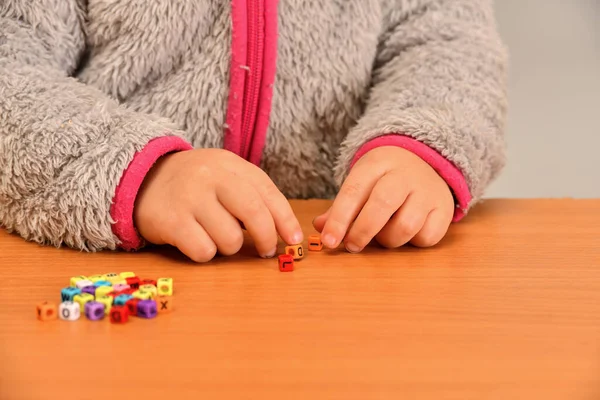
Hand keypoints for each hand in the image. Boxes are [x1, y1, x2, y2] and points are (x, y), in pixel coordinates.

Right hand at [134, 148, 302, 261]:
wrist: (140, 179)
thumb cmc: (194, 185)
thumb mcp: (223, 176)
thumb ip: (252, 195)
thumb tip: (285, 231)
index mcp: (229, 164)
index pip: (268, 192)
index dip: (286, 219)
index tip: (295, 239)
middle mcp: (210, 177)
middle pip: (255, 214)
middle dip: (267, 238)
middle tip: (266, 251)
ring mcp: (189, 198)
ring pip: (231, 239)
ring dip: (229, 247)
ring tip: (216, 236)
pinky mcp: (170, 221)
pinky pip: (204, 251)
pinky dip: (205, 253)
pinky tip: (195, 241)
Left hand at [313, 146, 453, 251]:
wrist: (425, 162)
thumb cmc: (383, 181)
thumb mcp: (360, 183)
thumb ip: (340, 208)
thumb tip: (321, 228)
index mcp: (377, 164)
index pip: (354, 191)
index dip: (339, 219)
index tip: (328, 241)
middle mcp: (404, 175)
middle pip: (382, 205)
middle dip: (362, 231)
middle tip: (352, 246)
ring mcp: (427, 191)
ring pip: (405, 226)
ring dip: (388, 240)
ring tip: (382, 236)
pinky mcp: (444, 209)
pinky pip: (427, 237)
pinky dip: (412, 242)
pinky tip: (406, 234)